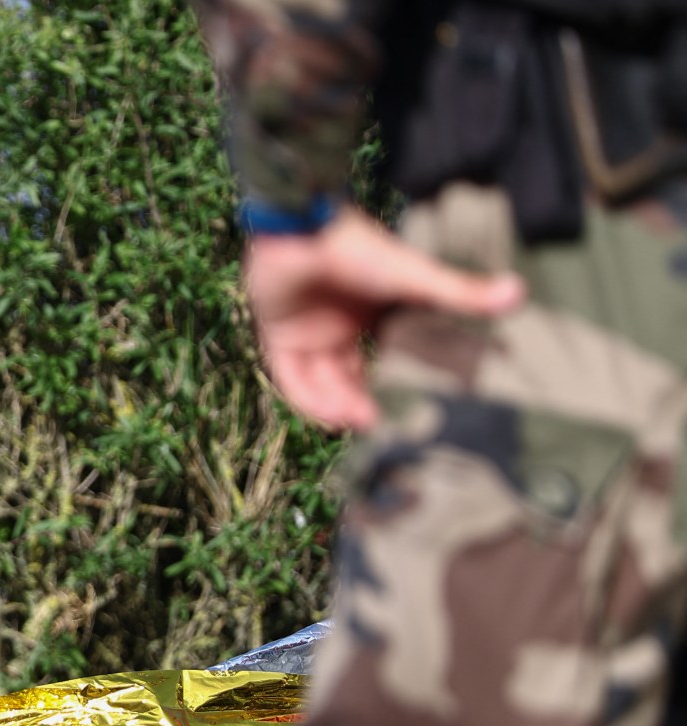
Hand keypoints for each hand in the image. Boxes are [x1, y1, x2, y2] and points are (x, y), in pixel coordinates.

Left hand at [242, 205, 525, 430]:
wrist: (299, 230)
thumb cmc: (357, 246)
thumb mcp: (413, 276)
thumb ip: (460, 292)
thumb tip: (520, 292)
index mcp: (373, 311)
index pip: (388, 358)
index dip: (398, 384)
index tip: (416, 409)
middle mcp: (340, 325)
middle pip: (352, 377)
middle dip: (364, 402)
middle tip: (380, 423)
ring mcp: (307, 331)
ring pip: (322, 382)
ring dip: (339, 405)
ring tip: (360, 420)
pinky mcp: (276, 336)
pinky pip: (290, 377)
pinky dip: (309, 398)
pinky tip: (330, 416)